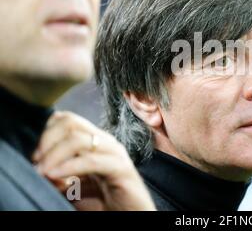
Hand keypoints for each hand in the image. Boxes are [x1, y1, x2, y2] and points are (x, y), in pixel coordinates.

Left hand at [32, 111, 155, 210]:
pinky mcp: (122, 168)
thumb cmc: (103, 203)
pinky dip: (69, 167)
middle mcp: (105, 141)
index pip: (67, 119)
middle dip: (47, 141)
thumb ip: (57, 175)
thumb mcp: (73, 187)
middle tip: (38, 165)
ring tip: (44, 173)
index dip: (46, 134)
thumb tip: (37, 169)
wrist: (130, 216)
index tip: (36, 158)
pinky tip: (57, 177)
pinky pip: (92, 161)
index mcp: (94, 141)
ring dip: (54, 156)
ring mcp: (114, 152)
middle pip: (70, 122)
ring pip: (78, 139)